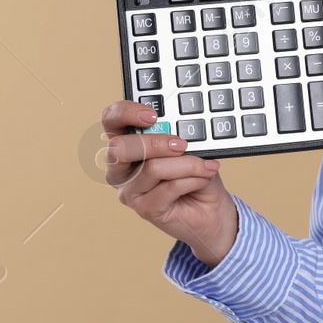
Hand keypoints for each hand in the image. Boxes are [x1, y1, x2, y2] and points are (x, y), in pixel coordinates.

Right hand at [101, 100, 239, 267]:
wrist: (211, 210)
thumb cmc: (195, 173)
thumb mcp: (187, 146)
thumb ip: (176, 135)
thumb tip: (180, 129)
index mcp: (126, 142)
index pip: (111, 120)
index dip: (126, 112)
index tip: (153, 115)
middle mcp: (120, 167)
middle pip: (119, 148)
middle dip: (154, 142)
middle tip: (181, 144)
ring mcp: (129, 190)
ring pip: (151, 168)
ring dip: (186, 164)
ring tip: (205, 165)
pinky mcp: (144, 209)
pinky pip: (169, 187)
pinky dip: (192, 179)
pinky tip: (204, 178)